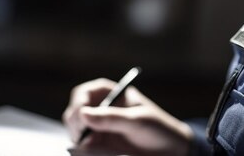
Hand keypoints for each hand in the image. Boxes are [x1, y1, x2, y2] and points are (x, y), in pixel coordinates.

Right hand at [62, 78, 192, 155]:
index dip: (79, 102)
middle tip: (84, 136)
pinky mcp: (100, 145)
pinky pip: (83, 146)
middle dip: (75, 123)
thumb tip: (83, 114)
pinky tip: (91, 151)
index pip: (84, 93)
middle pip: (74, 112)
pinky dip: (83, 149)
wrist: (170, 150)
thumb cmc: (158, 129)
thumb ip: (111, 118)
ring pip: (75, 131)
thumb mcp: (137, 121)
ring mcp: (98, 128)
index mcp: (111, 94)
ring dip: (78, 137)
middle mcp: (101, 109)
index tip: (82, 115)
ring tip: (92, 146)